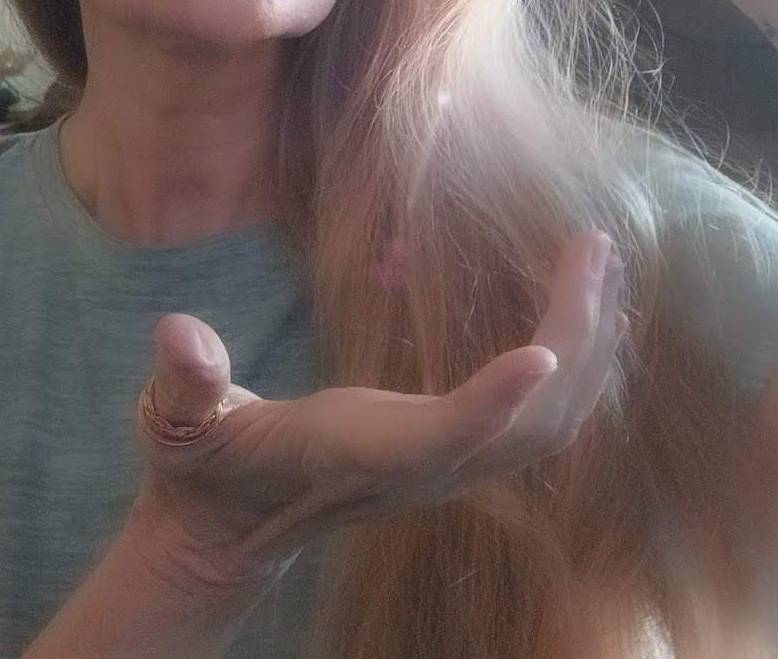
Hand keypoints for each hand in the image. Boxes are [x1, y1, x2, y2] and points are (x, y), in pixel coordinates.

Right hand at [128, 231, 625, 592]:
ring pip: (548, 428)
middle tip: (597, 248)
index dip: (490, 404)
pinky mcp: (451, 453)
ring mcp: (445, 467)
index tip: (543, 350)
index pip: (438, 441)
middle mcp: (420, 468)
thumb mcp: (178, 425)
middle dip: (575, 341)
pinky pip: (536, 419)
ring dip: (587, 348)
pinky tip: (574, 307)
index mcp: (360, 453)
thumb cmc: (202, 468)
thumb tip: (175, 330)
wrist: (226, 530)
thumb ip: (183, 385)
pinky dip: (570, 362)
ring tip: (603, 264)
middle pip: (529, 429)